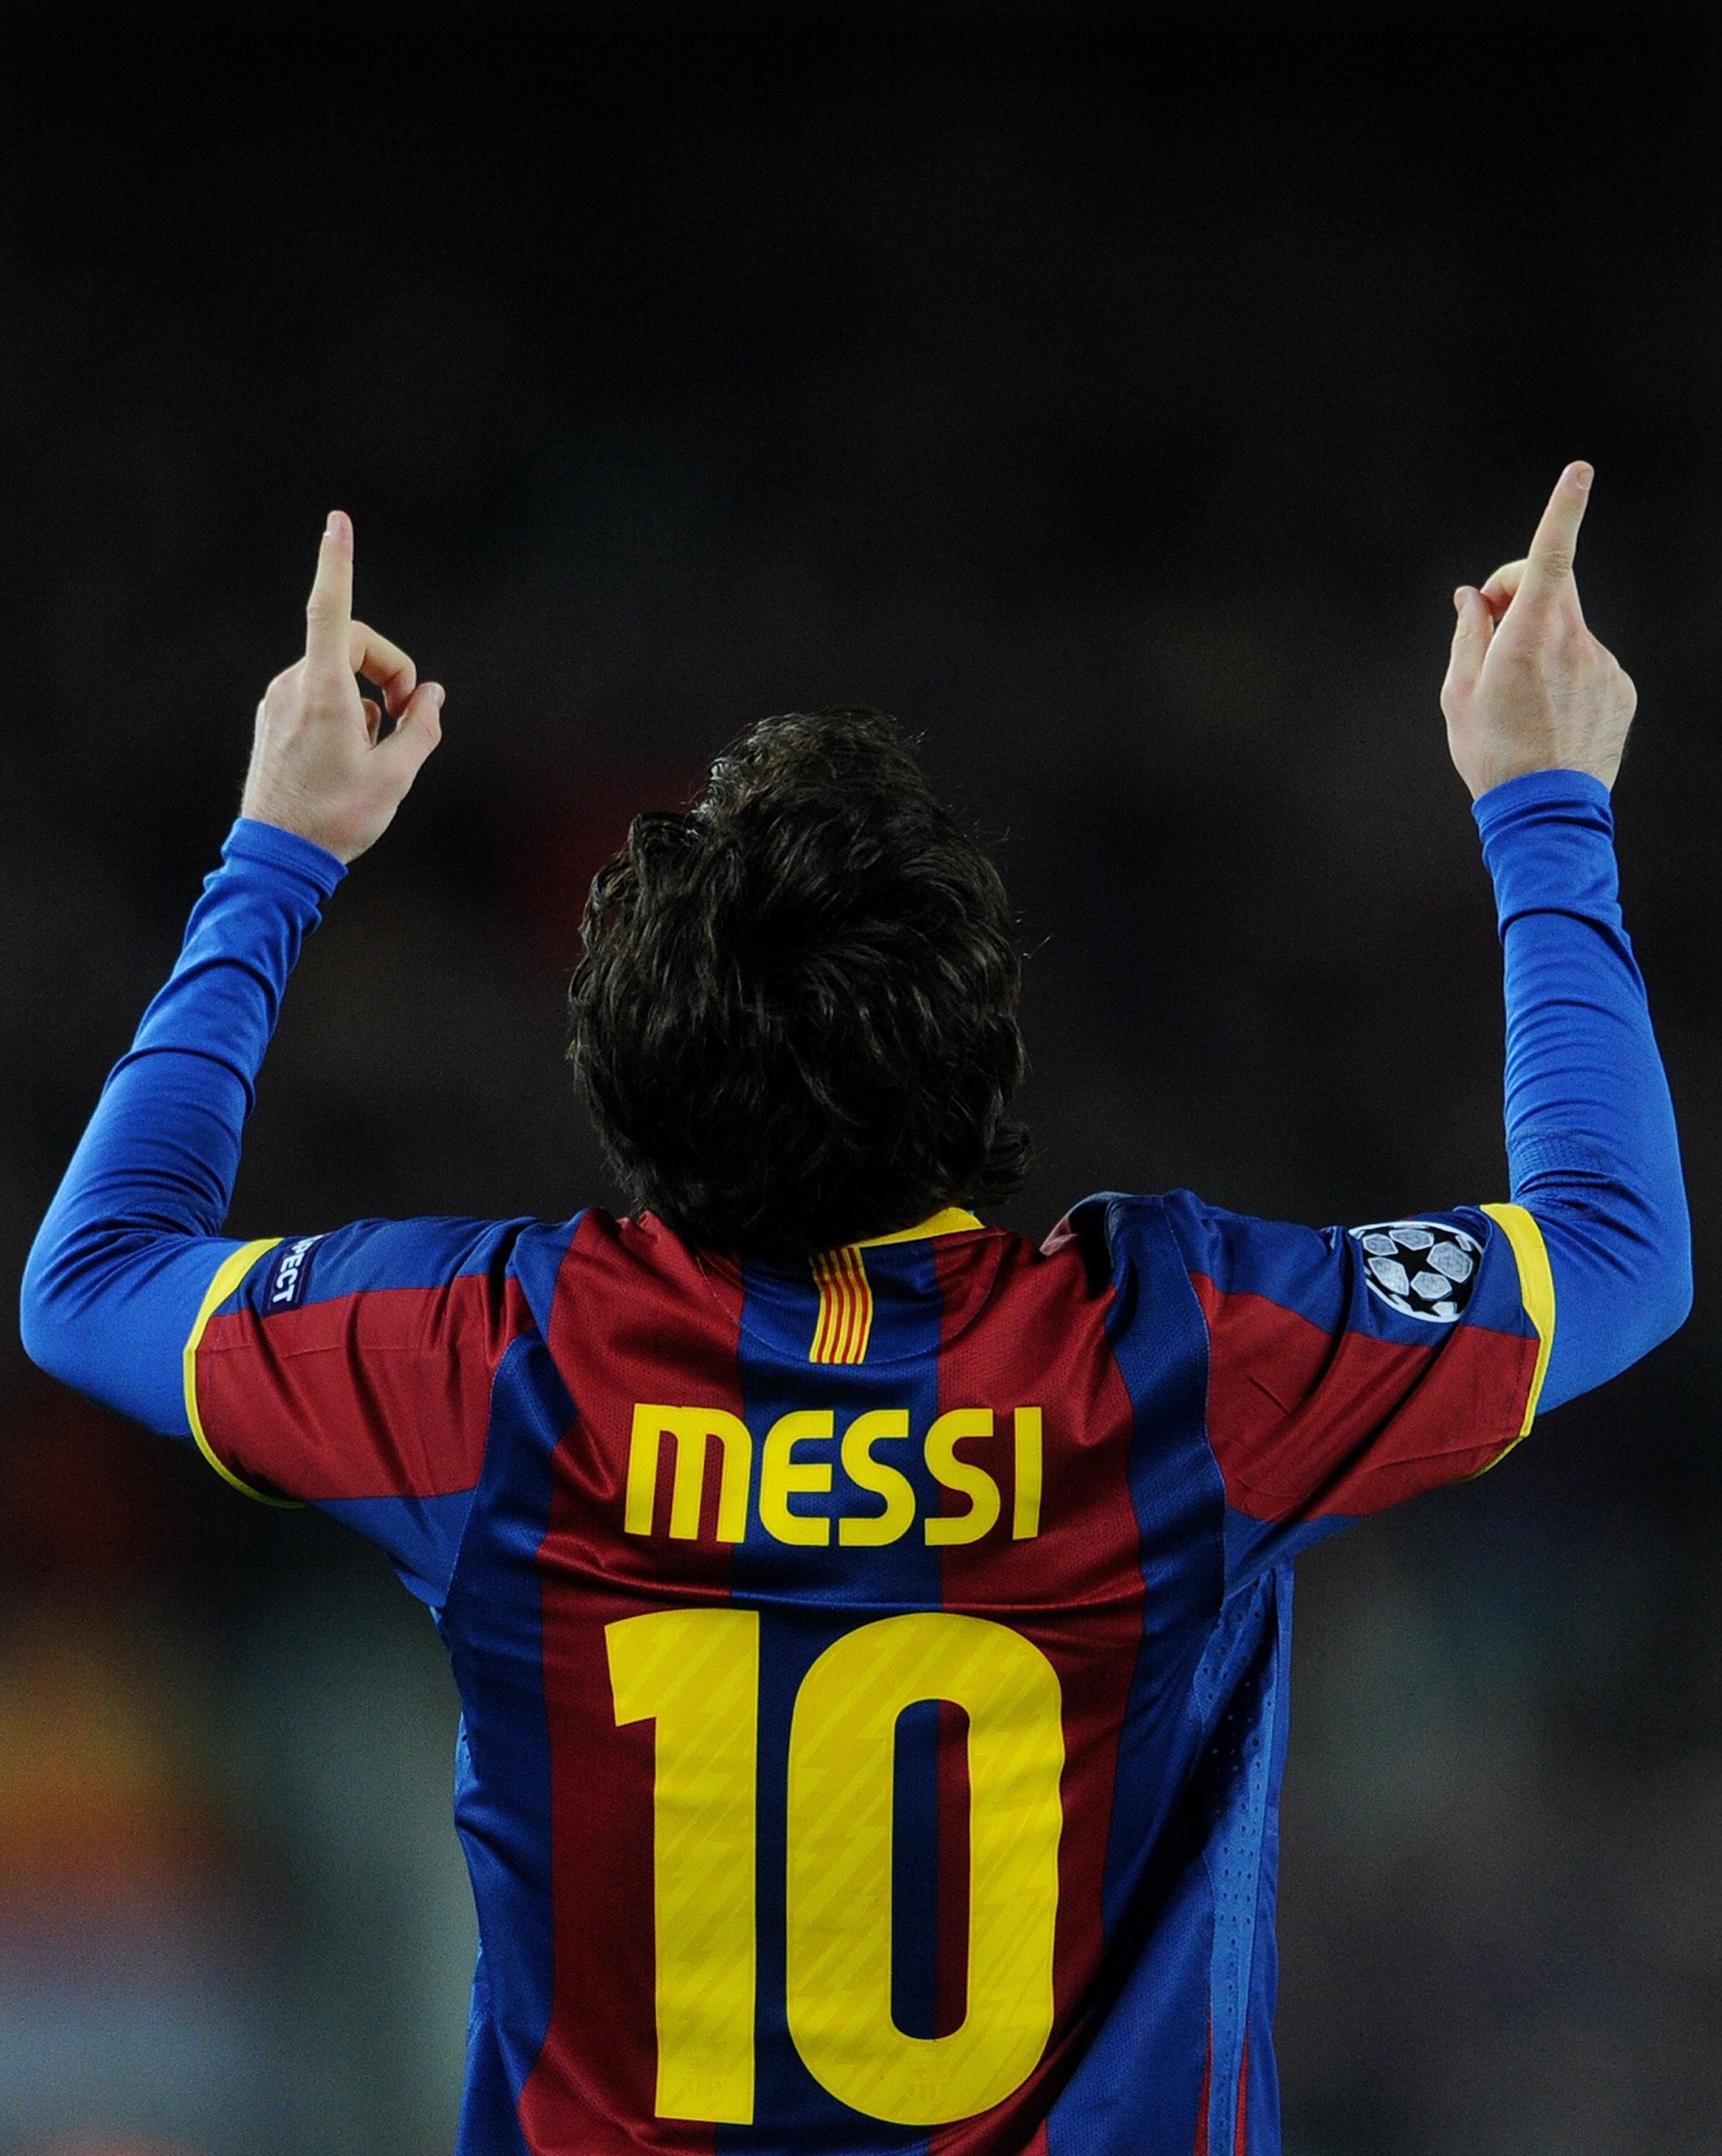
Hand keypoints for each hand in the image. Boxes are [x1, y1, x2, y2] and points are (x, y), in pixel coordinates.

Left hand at [239, 512, 444, 861]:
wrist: (278, 856)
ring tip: (376, 751)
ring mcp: (279, 700)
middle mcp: (294, 686)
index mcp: (323, 692)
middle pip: (352, 644)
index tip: (338, 522)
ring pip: (337, 672)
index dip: (337, 563)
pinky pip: (319, 693)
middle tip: (408, 716)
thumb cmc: (337, 818)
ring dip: (368, 697)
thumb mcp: (396, 776)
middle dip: (388, 668)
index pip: (331, 612)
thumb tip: (429, 694)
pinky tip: (351, 755)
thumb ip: (420, 727)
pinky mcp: (274, 717)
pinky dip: (345, 710)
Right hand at [1441, 461, 1636, 798]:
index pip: (1551, 556)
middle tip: (1485, 627)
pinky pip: (1588, 663)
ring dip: (1540, 645)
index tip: (1580, 472)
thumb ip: (1467, 634)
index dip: (1563, 509)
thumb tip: (1472, 598)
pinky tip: (1549, 715)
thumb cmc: (1492, 753)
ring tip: (1520, 699)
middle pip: (1552, 588)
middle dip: (1517, 595)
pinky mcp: (1621, 689)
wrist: (1545, 812)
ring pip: (1568, 631)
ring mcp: (1603, 665)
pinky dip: (1566, 675)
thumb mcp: (1458, 694)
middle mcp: (1575, 641)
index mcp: (1529, 636)